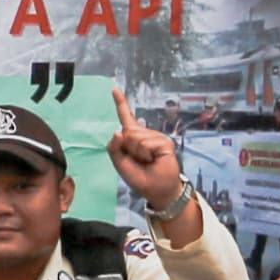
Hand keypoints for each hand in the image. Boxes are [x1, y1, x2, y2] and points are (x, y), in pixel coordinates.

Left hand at [105, 81, 183, 210]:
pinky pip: (146, 143)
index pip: (126, 118)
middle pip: (127, 132)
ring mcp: (155, 137)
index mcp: (133, 138)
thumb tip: (118, 131)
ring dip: (138, 153)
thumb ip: (114, 148)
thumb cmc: (140, 177)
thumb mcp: (120, 163)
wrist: (157, 190)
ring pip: (135, 137)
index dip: (121, 104)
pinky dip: (146, 154)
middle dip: (128, 149)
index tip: (114, 90)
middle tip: (139, 161)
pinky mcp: (164, 142)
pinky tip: (154, 159)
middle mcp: (145, 134)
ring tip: (147, 161)